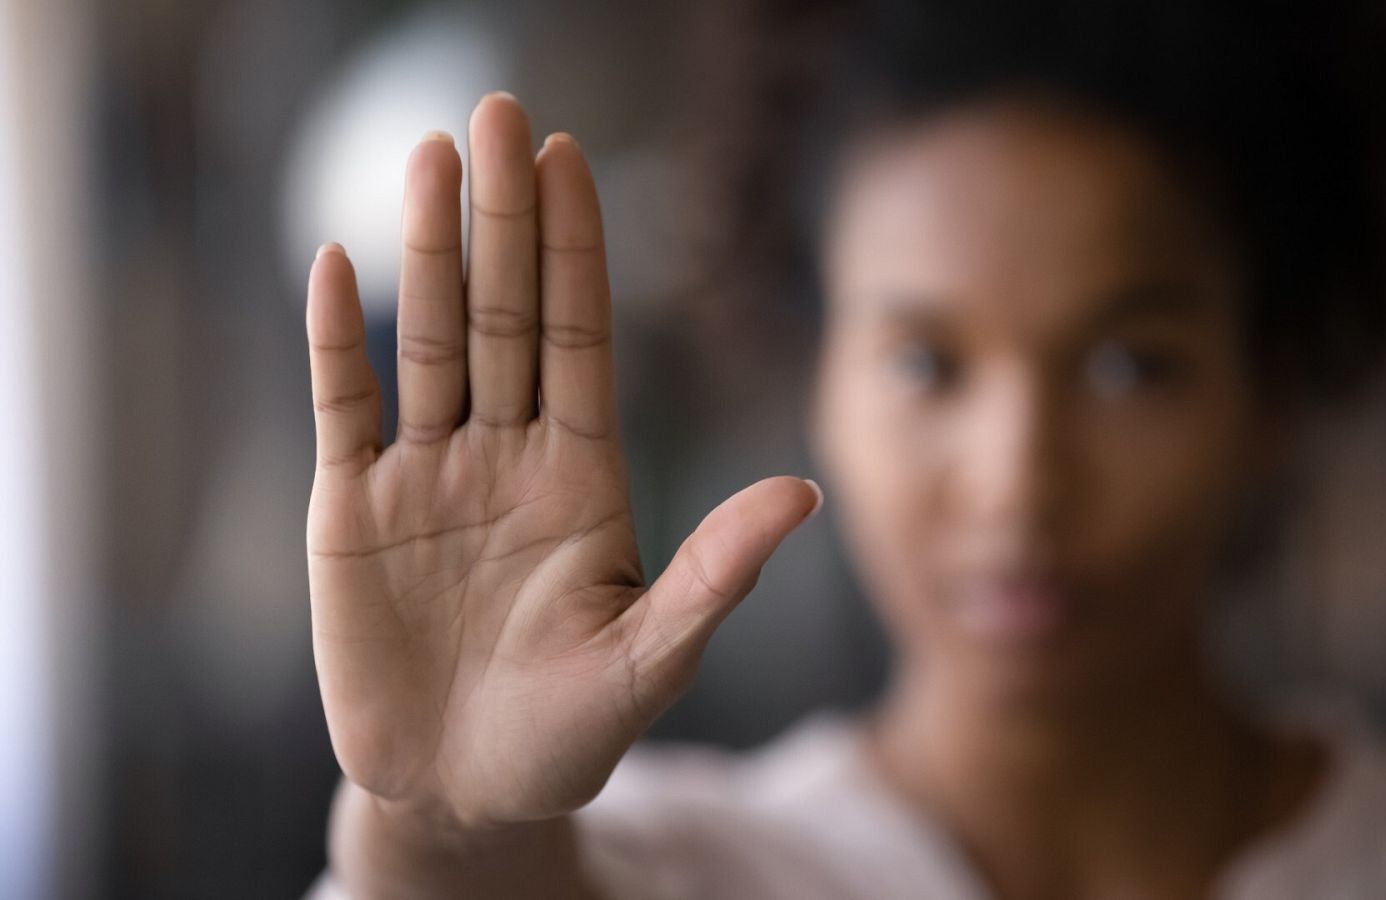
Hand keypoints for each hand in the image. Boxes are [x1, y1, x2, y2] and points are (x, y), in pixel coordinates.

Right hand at [304, 92, 820, 832]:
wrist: (463, 794)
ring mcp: (426, 477)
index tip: (573, 159)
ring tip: (428, 154)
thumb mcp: (652, 656)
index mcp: (582, 476)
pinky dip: (334, 339)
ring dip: (423, 250)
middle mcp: (505, 456)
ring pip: (426, 341)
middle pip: (504, 314)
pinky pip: (343, 408)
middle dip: (503, 217)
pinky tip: (336, 262)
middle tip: (500, 110)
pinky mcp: (352, 513)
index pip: (580, 337)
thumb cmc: (569, 734)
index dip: (576, 249)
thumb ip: (718, 571)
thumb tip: (807, 490)